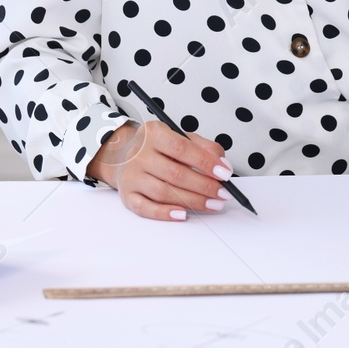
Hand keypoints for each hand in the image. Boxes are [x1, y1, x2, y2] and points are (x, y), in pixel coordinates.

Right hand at [86, 121, 233, 221]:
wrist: (123, 155)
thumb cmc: (157, 148)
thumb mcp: (180, 137)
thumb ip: (204, 147)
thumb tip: (223, 165)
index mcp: (153, 134)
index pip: (182, 148)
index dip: (206, 163)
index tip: (224, 174)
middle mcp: (139, 154)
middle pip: (175, 173)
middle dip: (204, 186)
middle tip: (222, 194)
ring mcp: (132, 176)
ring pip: (163, 192)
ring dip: (192, 201)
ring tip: (212, 204)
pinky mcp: (127, 195)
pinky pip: (145, 208)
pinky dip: (165, 213)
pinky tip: (183, 214)